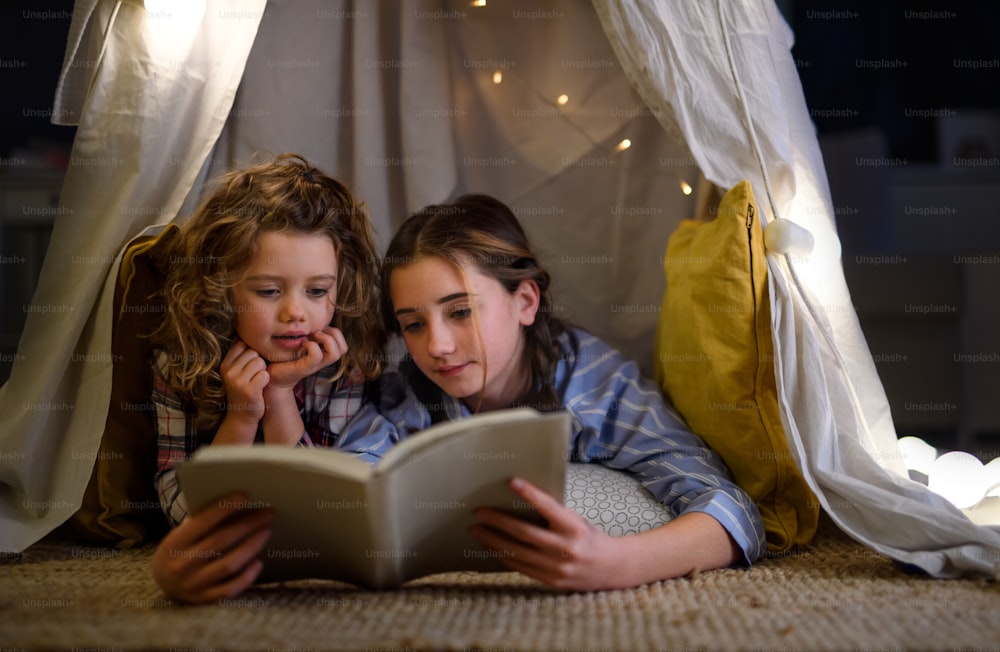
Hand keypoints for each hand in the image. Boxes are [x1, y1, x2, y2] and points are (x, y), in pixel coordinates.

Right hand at [151, 493, 273, 603]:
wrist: (160, 582)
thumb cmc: (179, 549)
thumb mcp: (181, 534)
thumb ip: (201, 524)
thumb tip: (237, 505)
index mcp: (174, 543)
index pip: (201, 522)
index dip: (224, 508)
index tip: (244, 495)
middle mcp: (182, 565)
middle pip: (220, 541)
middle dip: (247, 524)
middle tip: (268, 513)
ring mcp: (193, 585)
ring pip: (228, 565)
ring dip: (251, 547)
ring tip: (266, 532)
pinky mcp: (204, 599)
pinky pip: (230, 589)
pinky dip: (247, 577)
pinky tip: (259, 562)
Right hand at [220, 340, 268, 424]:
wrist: (242, 415)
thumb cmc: (243, 388)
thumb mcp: (236, 371)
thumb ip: (240, 354)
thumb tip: (246, 331)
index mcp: (225, 364)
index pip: (242, 344)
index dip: (251, 352)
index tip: (249, 364)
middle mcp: (229, 372)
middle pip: (253, 352)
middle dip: (258, 362)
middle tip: (253, 376)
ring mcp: (238, 381)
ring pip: (260, 362)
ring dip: (262, 371)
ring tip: (256, 381)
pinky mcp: (249, 390)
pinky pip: (265, 375)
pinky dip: (266, 380)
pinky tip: (259, 387)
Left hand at [266, 326, 347, 389]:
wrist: (274, 375)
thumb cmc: (285, 356)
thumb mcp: (300, 341)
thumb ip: (308, 333)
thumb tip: (311, 317)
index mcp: (324, 353)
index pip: (343, 345)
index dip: (335, 333)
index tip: (319, 328)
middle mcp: (323, 360)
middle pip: (343, 349)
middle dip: (334, 334)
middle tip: (317, 331)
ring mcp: (315, 365)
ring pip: (335, 354)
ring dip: (326, 340)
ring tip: (313, 336)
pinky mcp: (305, 368)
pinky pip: (316, 356)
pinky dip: (311, 346)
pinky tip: (302, 343)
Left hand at [469, 477, 626, 590]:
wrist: (611, 568)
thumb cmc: (589, 538)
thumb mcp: (576, 521)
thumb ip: (554, 515)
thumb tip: (521, 501)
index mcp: (574, 527)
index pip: (548, 507)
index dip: (529, 494)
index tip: (511, 481)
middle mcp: (565, 547)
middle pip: (523, 532)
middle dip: (497, 521)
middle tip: (478, 512)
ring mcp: (557, 567)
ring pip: (517, 552)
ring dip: (493, 540)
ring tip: (477, 530)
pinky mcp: (551, 580)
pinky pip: (521, 567)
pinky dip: (503, 556)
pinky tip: (492, 548)